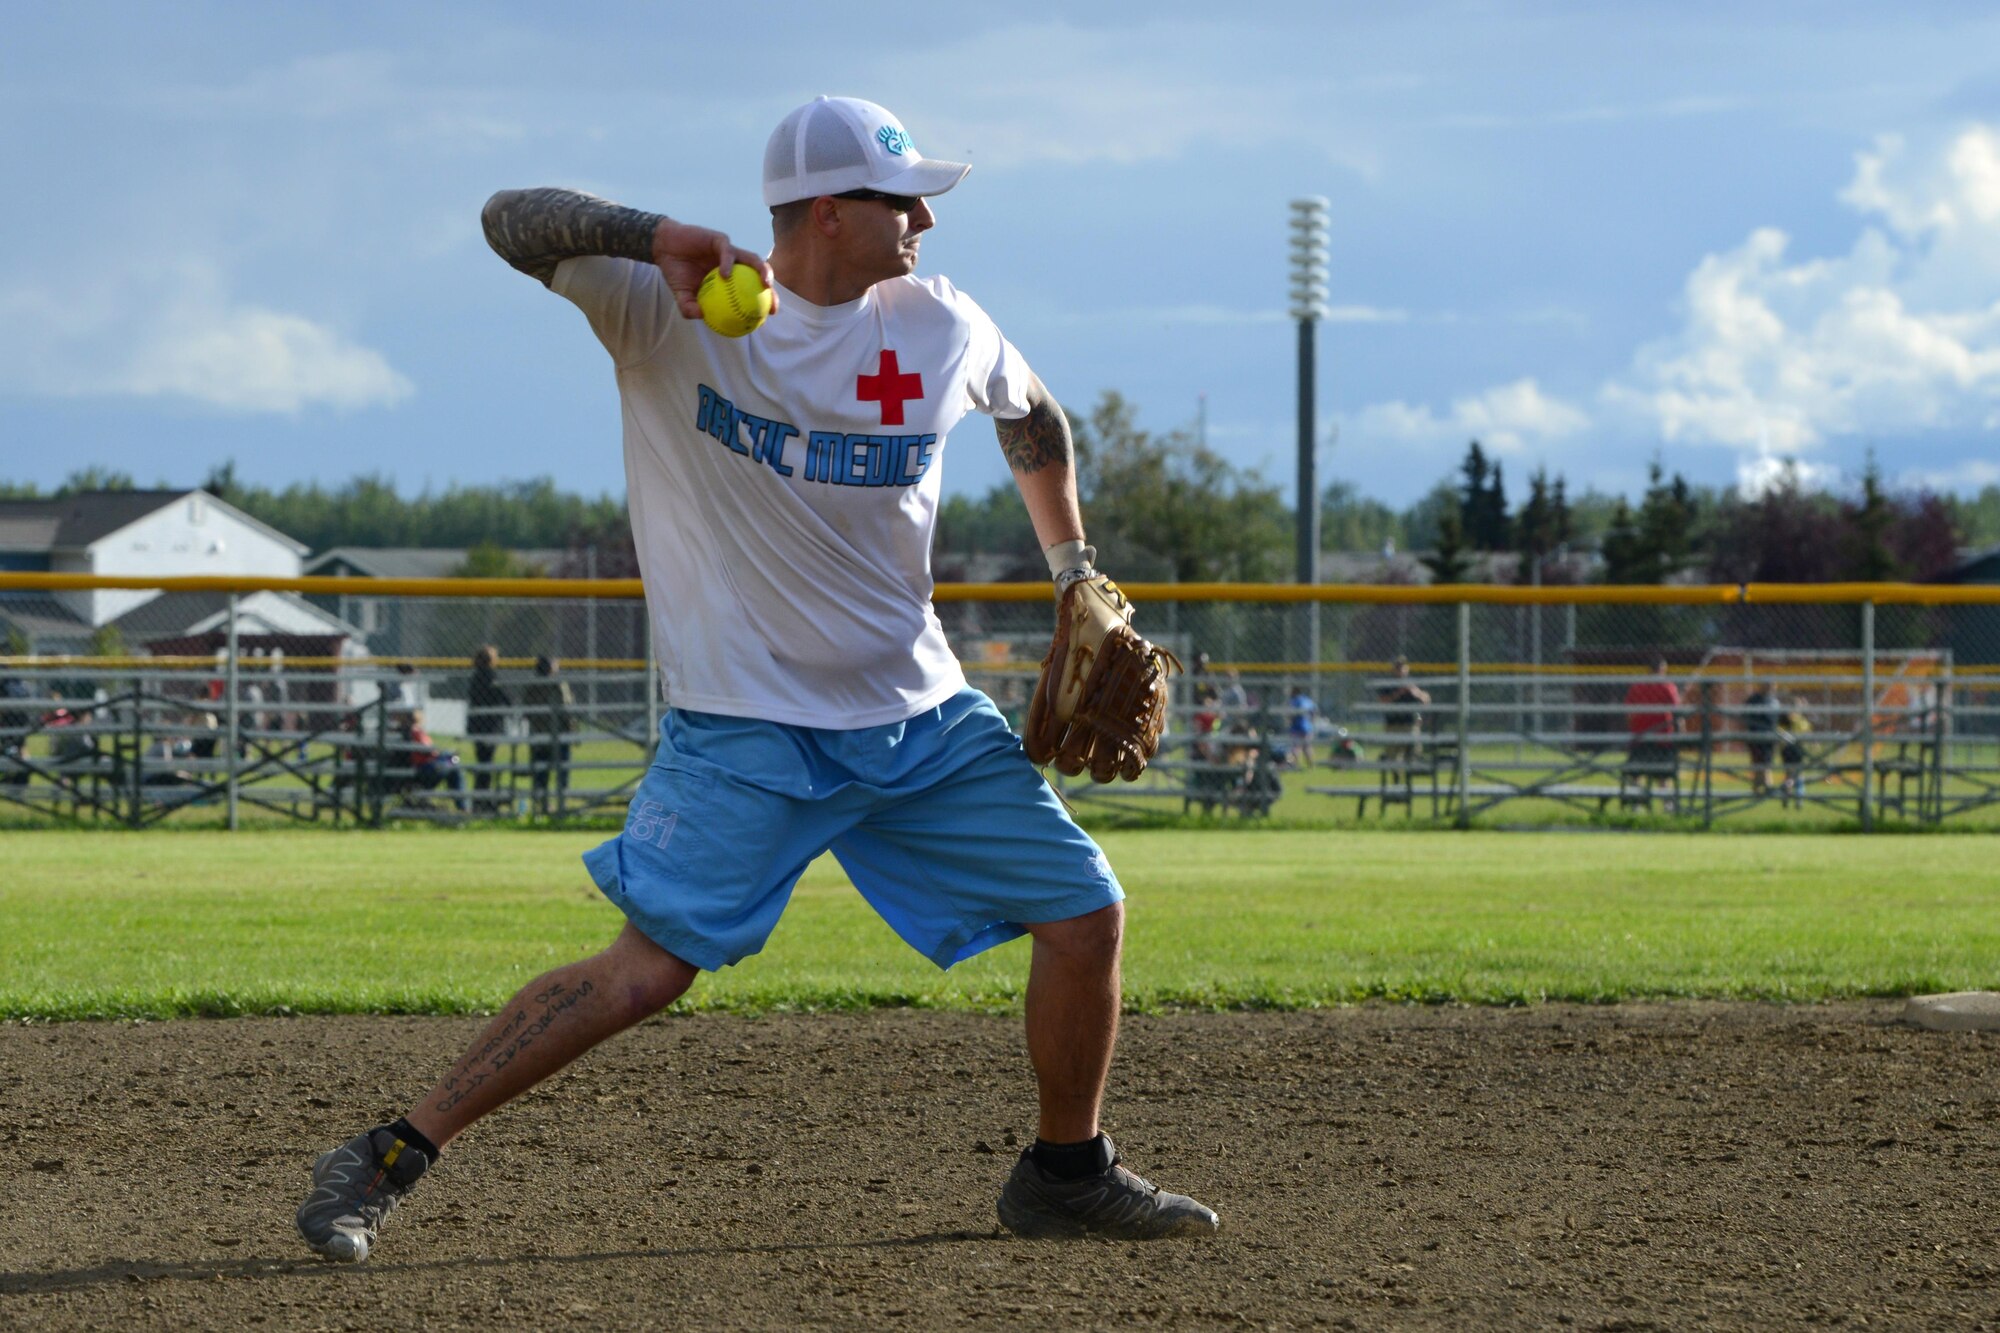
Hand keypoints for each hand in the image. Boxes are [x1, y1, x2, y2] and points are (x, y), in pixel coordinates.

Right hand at [651, 219, 777, 321]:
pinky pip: (727, 251)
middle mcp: (734, 264)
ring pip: (751, 258)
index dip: (764, 301)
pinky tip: (725, 275)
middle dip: (771, 288)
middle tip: (772, 303)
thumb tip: (701, 316)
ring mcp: (728, 251)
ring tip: (764, 284)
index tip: (769, 315)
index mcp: (731, 278)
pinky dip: (728, 263)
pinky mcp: (719, 240)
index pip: (753, 289)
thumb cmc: (677, 272)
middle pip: (759, 274)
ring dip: (761, 270)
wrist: (663, 249)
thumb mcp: (681, 294)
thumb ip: (689, 306)